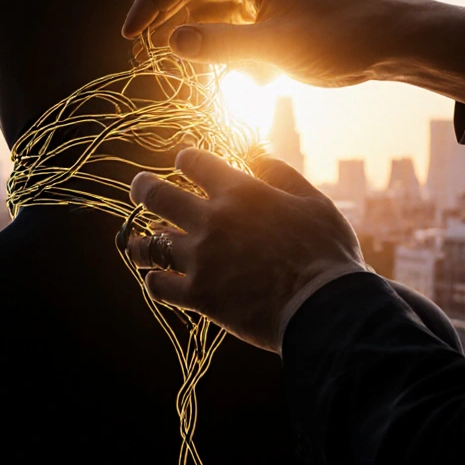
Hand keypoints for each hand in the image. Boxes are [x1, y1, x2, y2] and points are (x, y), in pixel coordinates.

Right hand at [123, 0, 464, 103]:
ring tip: (222, 79)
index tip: (129, 36)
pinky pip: (236, 32)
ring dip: (209, 50)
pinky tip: (256, 80)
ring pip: (213, 18)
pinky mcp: (273, 12)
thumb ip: (219, 44)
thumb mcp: (274, 47)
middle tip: (155, 63)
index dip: (149, 4)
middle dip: (175, 30)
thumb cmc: (340, 36)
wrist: (391, 41)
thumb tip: (170, 42)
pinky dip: (234, 56)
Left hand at [125, 148, 368, 354]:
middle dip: (142, 188)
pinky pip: (159, 286)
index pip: (195, 163)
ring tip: (137, 244)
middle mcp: (212, 220)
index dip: (186, 160)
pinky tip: (158, 280)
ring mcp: (201, 259)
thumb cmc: (326, 252)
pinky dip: (156, 282)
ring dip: (141, 243)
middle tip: (139, 188)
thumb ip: (282, 175)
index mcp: (240, 192)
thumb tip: (257, 157)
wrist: (325, 307)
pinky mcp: (199, 295)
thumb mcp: (313, 202)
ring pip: (149, 245)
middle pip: (156, 196)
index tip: (184, 163)